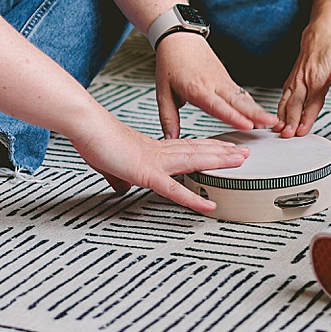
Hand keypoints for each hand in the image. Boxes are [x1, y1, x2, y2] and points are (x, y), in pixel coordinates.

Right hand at [68, 115, 249, 211]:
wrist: (86, 126)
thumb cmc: (94, 140)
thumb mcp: (108, 165)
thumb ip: (118, 177)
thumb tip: (121, 188)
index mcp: (151, 148)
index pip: (185, 147)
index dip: (206, 147)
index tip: (222, 148)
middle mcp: (159, 151)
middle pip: (197, 150)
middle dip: (223, 152)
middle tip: (244, 152)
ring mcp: (156, 162)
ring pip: (195, 162)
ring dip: (220, 162)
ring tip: (241, 162)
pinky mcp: (147, 174)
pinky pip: (175, 190)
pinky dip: (194, 198)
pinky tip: (209, 204)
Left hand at [154, 33, 277, 138]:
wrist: (179, 38)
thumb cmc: (171, 62)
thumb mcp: (163, 91)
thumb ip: (168, 117)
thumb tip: (170, 138)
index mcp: (196, 88)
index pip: (217, 105)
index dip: (233, 116)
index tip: (247, 125)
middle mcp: (213, 84)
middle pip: (237, 101)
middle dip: (255, 114)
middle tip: (270, 123)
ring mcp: (222, 80)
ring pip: (243, 97)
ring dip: (258, 109)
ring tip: (272, 120)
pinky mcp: (227, 79)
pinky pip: (242, 93)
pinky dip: (253, 104)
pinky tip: (261, 113)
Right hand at [276, 18, 330, 136]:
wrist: (321, 30)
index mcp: (317, 75)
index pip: (311, 101)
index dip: (305, 117)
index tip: (301, 130)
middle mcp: (303, 77)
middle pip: (295, 103)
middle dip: (289, 121)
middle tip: (286, 135)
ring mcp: (296, 78)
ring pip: (286, 100)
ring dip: (281, 116)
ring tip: (277, 130)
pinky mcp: (292, 78)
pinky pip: (284, 95)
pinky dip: (280, 108)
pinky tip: (278, 118)